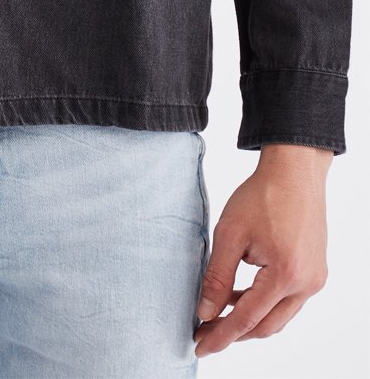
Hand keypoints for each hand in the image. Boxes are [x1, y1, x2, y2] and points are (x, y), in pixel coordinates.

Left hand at [193, 144, 331, 357]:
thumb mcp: (230, 234)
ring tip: (217, 311)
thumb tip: (205, 312)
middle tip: (205, 331)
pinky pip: (288, 301)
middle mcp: (306, 284)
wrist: (294, 172)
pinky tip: (239, 292)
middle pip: (266, 326)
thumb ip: (217, 276)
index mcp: (285, 274)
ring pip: (278, 317)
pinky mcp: (315, 272)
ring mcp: (314, 279)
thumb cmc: (261, 196)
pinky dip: (263, 302)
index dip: (221, 335)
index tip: (200, 344)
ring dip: (249, 318)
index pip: (247, 318)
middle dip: (234, 332)